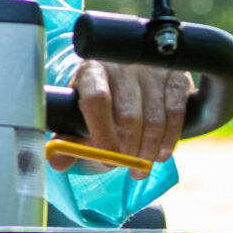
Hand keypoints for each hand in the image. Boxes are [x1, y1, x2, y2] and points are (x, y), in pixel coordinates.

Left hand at [53, 59, 188, 170]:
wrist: (126, 82)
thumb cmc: (99, 106)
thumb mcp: (79, 120)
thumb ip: (67, 142)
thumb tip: (57, 161)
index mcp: (92, 71)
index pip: (97, 100)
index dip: (102, 133)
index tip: (107, 158)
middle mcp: (122, 64)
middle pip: (128, 113)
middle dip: (129, 150)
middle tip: (128, 168)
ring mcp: (151, 68)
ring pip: (155, 117)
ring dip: (150, 149)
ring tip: (142, 166)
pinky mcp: (175, 75)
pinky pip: (176, 111)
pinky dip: (169, 138)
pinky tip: (161, 152)